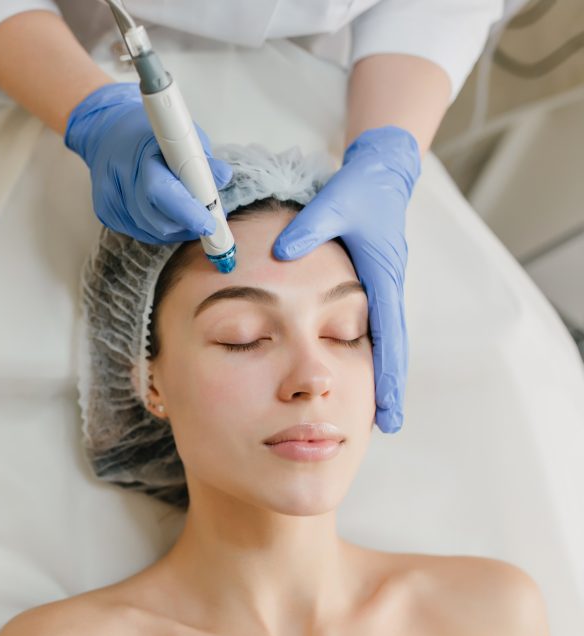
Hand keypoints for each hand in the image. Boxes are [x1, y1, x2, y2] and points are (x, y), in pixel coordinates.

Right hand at [64, 81, 232, 244]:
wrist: (107, 133)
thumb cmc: (150, 134)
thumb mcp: (181, 135)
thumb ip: (201, 158)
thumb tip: (222, 177)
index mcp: (139, 152)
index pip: (162, 191)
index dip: (188, 211)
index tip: (210, 224)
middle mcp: (119, 178)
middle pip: (157, 219)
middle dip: (187, 224)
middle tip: (207, 221)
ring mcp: (109, 198)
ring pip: (151, 231)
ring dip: (176, 228)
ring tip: (188, 212)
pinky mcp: (105, 213)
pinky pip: (141, 232)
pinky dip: (160, 228)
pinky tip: (165, 213)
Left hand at [272, 126, 420, 432]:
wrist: (380, 174)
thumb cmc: (357, 190)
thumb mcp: (333, 206)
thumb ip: (307, 229)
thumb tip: (281, 254)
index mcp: (382, 276)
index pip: (388, 335)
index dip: (388, 375)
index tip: (387, 409)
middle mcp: (387, 288)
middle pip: (392, 347)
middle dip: (390, 386)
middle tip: (386, 424)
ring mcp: (384, 288)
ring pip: (385, 340)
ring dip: (383, 374)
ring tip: (377, 410)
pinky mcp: (376, 284)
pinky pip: (375, 326)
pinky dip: (372, 352)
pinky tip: (361, 372)